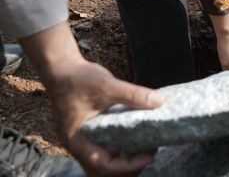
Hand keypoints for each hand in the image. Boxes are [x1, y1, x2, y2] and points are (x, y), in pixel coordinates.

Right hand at [20, 23, 163, 175]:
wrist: (62, 69)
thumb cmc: (78, 79)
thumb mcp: (107, 86)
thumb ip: (132, 95)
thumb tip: (159, 102)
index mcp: (78, 141)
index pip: (103, 165)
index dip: (129, 165)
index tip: (150, 154)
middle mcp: (79, 145)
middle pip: (104, 169)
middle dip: (128, 165)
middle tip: (151, 151)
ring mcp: (84, 140)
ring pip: (105, 160)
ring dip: (125, 159)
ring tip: (146, 146)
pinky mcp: (90, 132)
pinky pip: (105, 147)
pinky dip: (121, 147)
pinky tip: (137, 136)